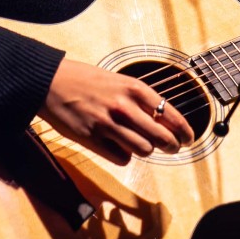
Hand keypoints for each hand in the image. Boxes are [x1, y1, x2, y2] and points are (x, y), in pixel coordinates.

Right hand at [39, 57, 195, 161]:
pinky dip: (125, 156)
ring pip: (143, 150)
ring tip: (143, 145)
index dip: (184, 130)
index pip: (170, 114)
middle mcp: (123, 106)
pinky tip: (119, 147)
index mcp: (133, 88)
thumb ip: (140, 99)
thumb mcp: (118, 81)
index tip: (188, 138)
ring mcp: (107, 124)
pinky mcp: (92, 139)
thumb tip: (162, 121)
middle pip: (161, 137)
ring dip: (146, 150)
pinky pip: (121, 158)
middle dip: (171, 146)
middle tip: (172, 148)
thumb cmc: (86, 80)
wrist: (51, 82)